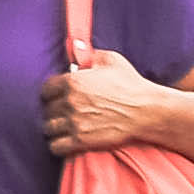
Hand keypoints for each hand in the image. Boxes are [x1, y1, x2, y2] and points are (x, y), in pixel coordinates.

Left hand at [38, 48, 160, 156]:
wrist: (147, 110)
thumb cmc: (131, 84)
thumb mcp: (112, 61)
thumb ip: (89, 55)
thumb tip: (76, 47)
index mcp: (73, 81)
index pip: (46, 89)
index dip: (51, 92)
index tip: (57, 96)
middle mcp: (70, 102)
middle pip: (47, 109)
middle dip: (55, 110)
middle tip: (64, 112)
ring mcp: (74, 122)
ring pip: (49, 128)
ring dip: (55, 128)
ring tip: (64, 127)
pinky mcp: (80, 140)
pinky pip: (56, 146)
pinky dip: (58, 144)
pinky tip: (66, 140)